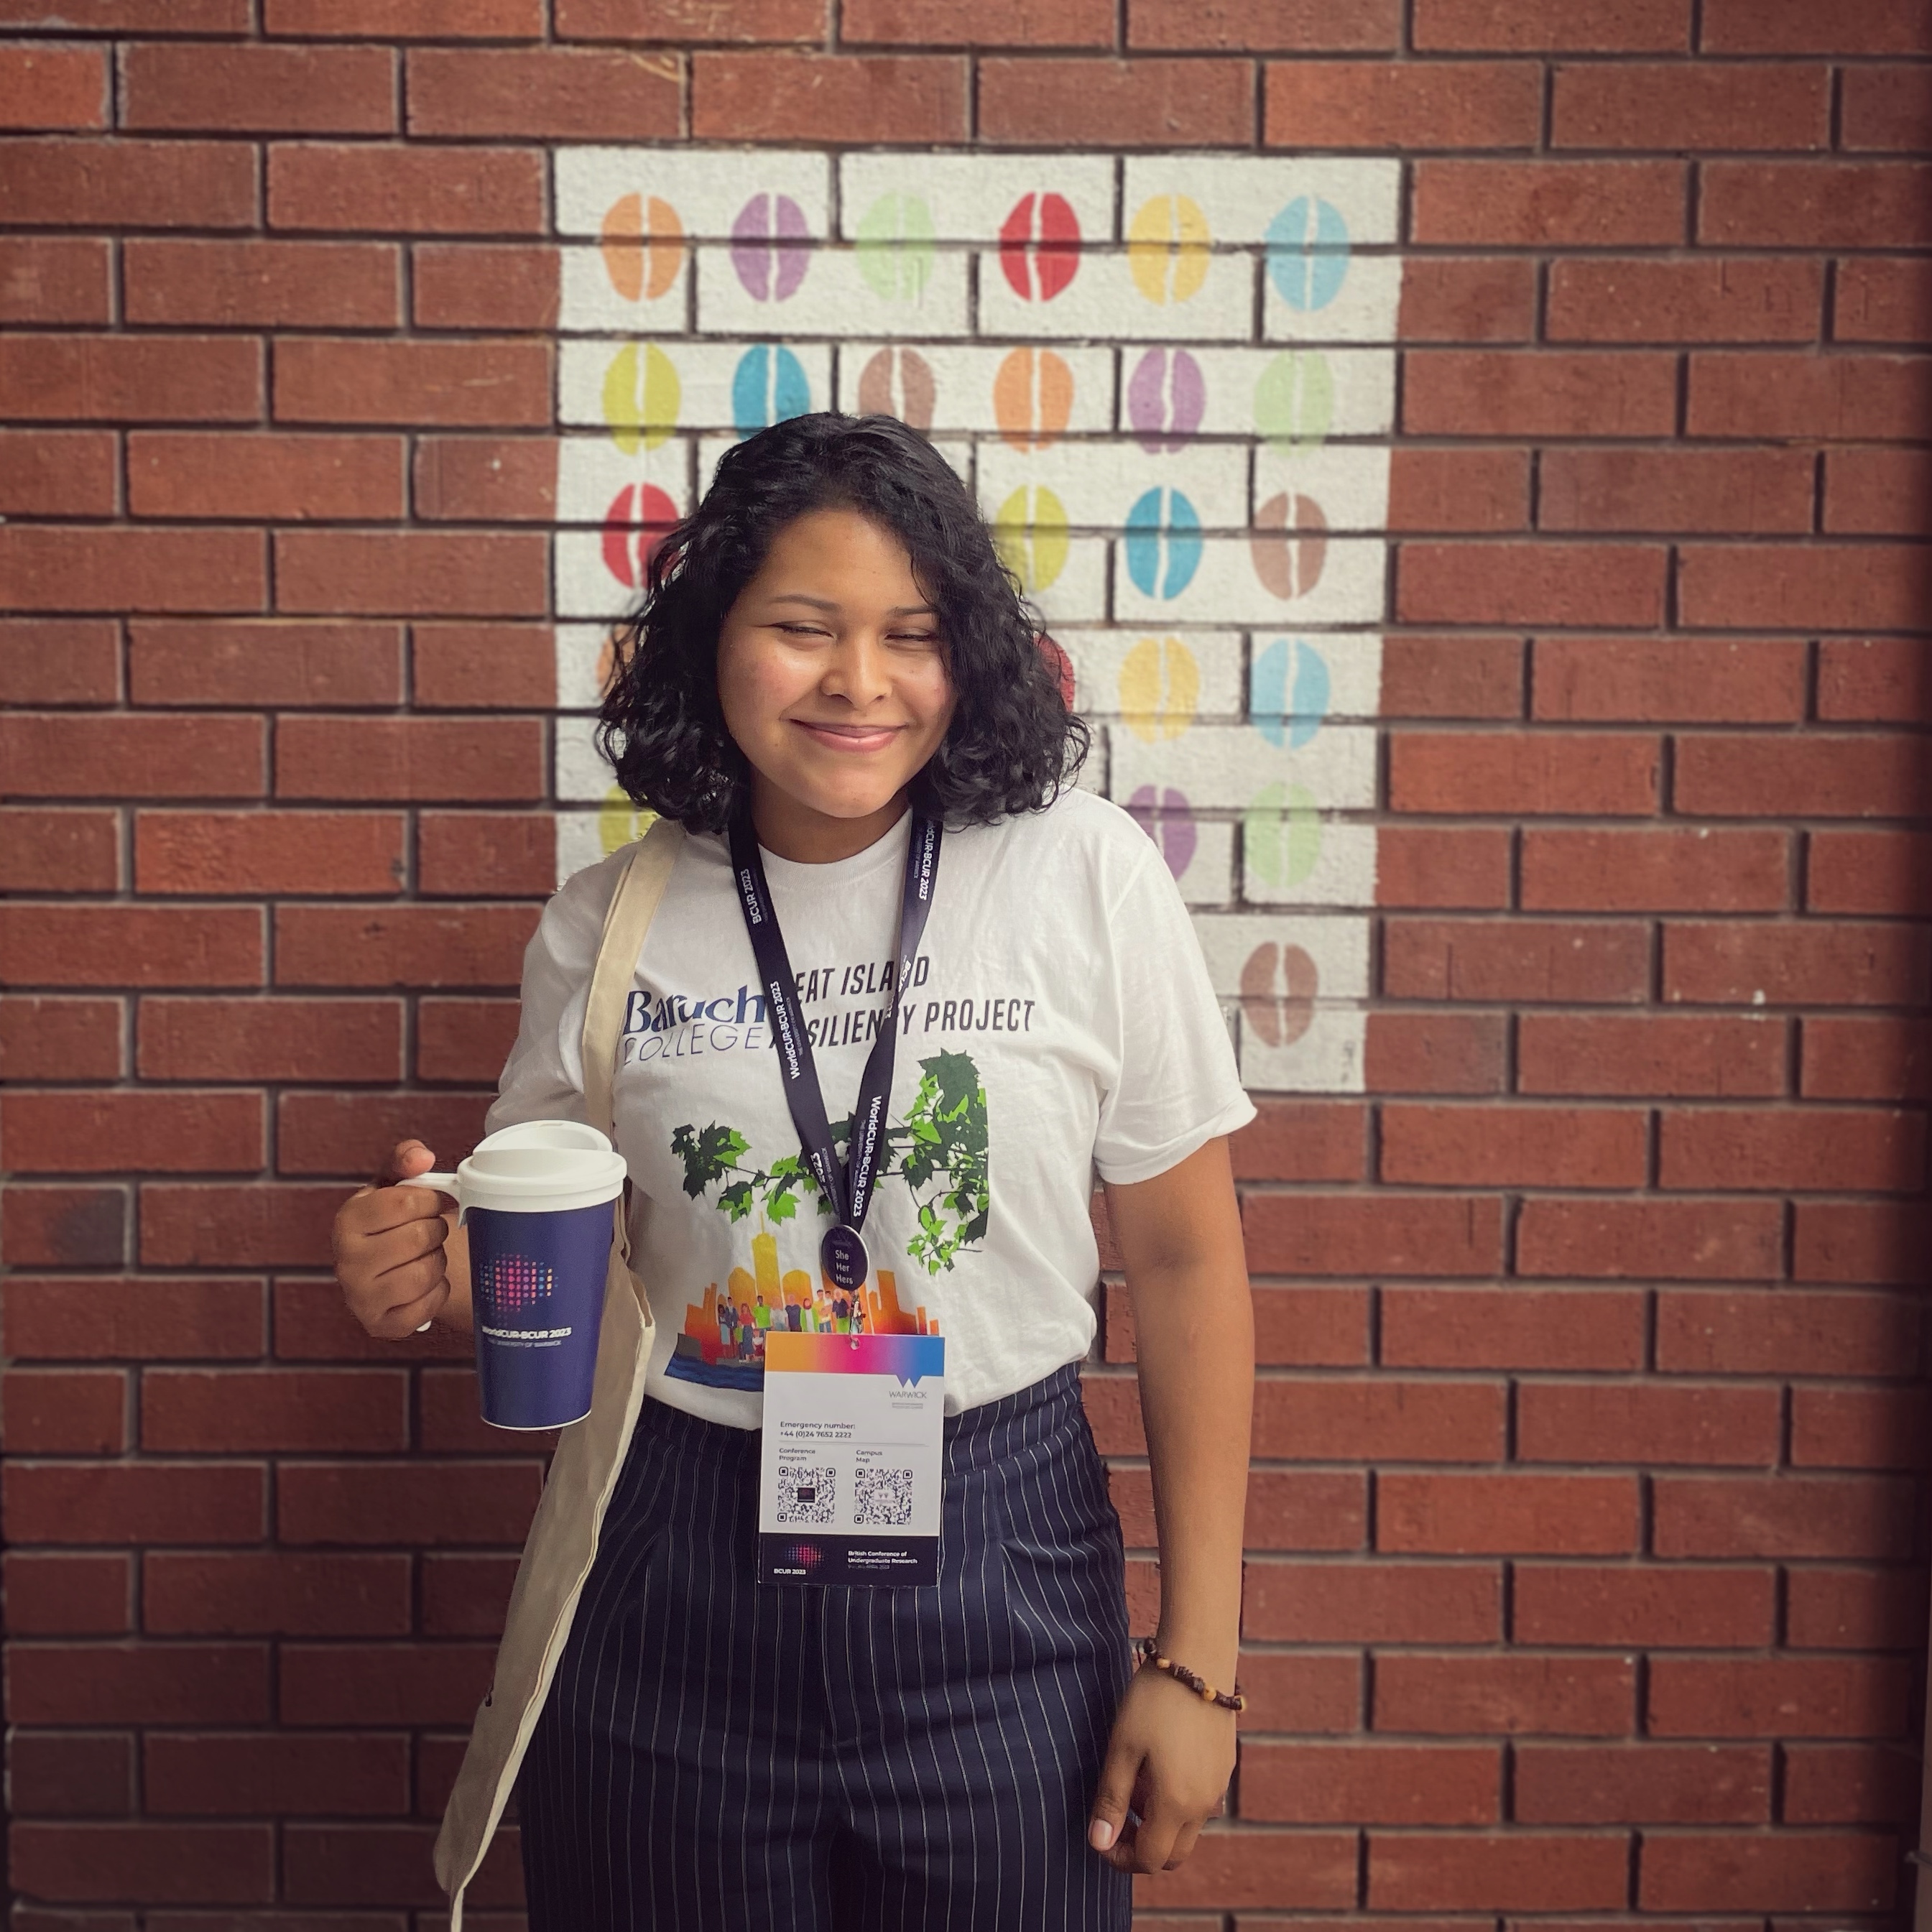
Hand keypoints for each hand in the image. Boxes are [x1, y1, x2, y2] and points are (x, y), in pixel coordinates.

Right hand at [332, 1138, 452, 1338]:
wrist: (389, 1269)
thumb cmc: (393, 1223)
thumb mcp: (393, 1186)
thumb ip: (404, 1161)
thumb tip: (422, 1157)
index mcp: (347, 1221)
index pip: (407, 1202)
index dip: (430, 1200)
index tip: (428, 1204)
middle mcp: (346, 1261)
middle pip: (420, 1237)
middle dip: (435, 1231)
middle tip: (428, 1233)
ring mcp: (360, 1297)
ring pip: (426, 1273)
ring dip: (437, 1262)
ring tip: (424, 1256)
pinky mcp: (381, 1325)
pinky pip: (428, 1306)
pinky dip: (437, 1293)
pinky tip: (424, 1285)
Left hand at [1087, 1659, 1236, 1873]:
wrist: (1198, 1657)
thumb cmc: (1153, 1701)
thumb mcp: (1123, 1747)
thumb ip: (1111, 1799)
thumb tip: (1098, 1843)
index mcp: (1177, 1804)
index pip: (1149, 1859)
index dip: (1120, 1858)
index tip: (1099, 1836)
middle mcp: (1204, 1804)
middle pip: (1172, 1854)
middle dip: (1140, 1846)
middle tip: (1114, 1816)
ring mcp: (1218, 1786)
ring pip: (1186, 1829)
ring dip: (1157, 1822)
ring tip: (1132, 1780)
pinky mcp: (1224, 1767)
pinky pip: (1199, 1803)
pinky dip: (1175, 1802)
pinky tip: (1157, 1764)